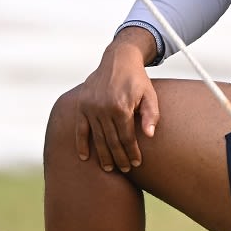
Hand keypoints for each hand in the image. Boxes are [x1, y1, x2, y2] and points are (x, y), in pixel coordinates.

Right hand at [73, 29, 160, 171]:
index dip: (132, 152)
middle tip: (125, 170)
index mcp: (121, 107)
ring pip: (97, 138)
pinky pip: (80, 129)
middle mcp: (103, 108)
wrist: (118, 59)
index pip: (126, 137)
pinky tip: (85, 157)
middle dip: (119, 158)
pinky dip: (81, 144)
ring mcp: (90, 107)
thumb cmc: (138, 80)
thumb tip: (150, 135)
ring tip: (109, 168)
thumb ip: (150, 114)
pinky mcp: (82, 106)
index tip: (136, 163)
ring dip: (103, 155)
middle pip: (111, 141)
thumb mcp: (150, 94)